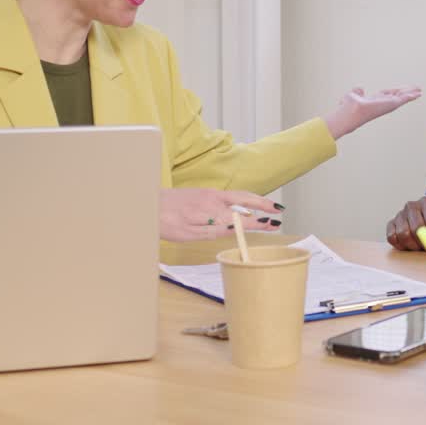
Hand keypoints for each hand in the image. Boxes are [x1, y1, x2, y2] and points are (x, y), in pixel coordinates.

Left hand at [158, 189, 282, 241]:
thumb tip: (236, 228)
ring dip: (256, 199)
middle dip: (264, 205)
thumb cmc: (164, 222)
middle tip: (280, 211)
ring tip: (269, 206)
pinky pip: (230, 194)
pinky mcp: (203, 192)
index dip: (258, 222)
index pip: (242, 218)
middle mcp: (213, 199)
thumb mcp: (188, 234)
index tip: (273, 225)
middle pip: (245, 200)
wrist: (145, 204)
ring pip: (239, 195)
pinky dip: (245, 197)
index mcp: (211, 211)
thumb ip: (214, 230)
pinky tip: (246, 202)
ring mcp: (209, 194)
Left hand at [323, 86, 421, 139]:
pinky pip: (404, 99)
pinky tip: (419, 93)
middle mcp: (382, 103)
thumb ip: (357, 92)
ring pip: (402, 97)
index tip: (401, 89)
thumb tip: (360, 89)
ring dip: (411, 93)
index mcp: (374, 101)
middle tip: (415, 89)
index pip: (387, 94)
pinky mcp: (392, 104)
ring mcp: (388, 104)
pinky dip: (412, 95)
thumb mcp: (353, 95)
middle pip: (397, 96)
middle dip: (406, 92)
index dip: (394, 91)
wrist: (350, 111)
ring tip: (420, 90)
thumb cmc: (348, 107)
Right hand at [385, 196, 425, 250]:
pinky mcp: (391, 224)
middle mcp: (412, 205)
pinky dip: (401, 245)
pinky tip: (410, 246)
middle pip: (417, 228)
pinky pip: (392, 237)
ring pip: (403, 234)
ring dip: (413, 245)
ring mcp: (400, 214)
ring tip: (421, 247)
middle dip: (425, 243)